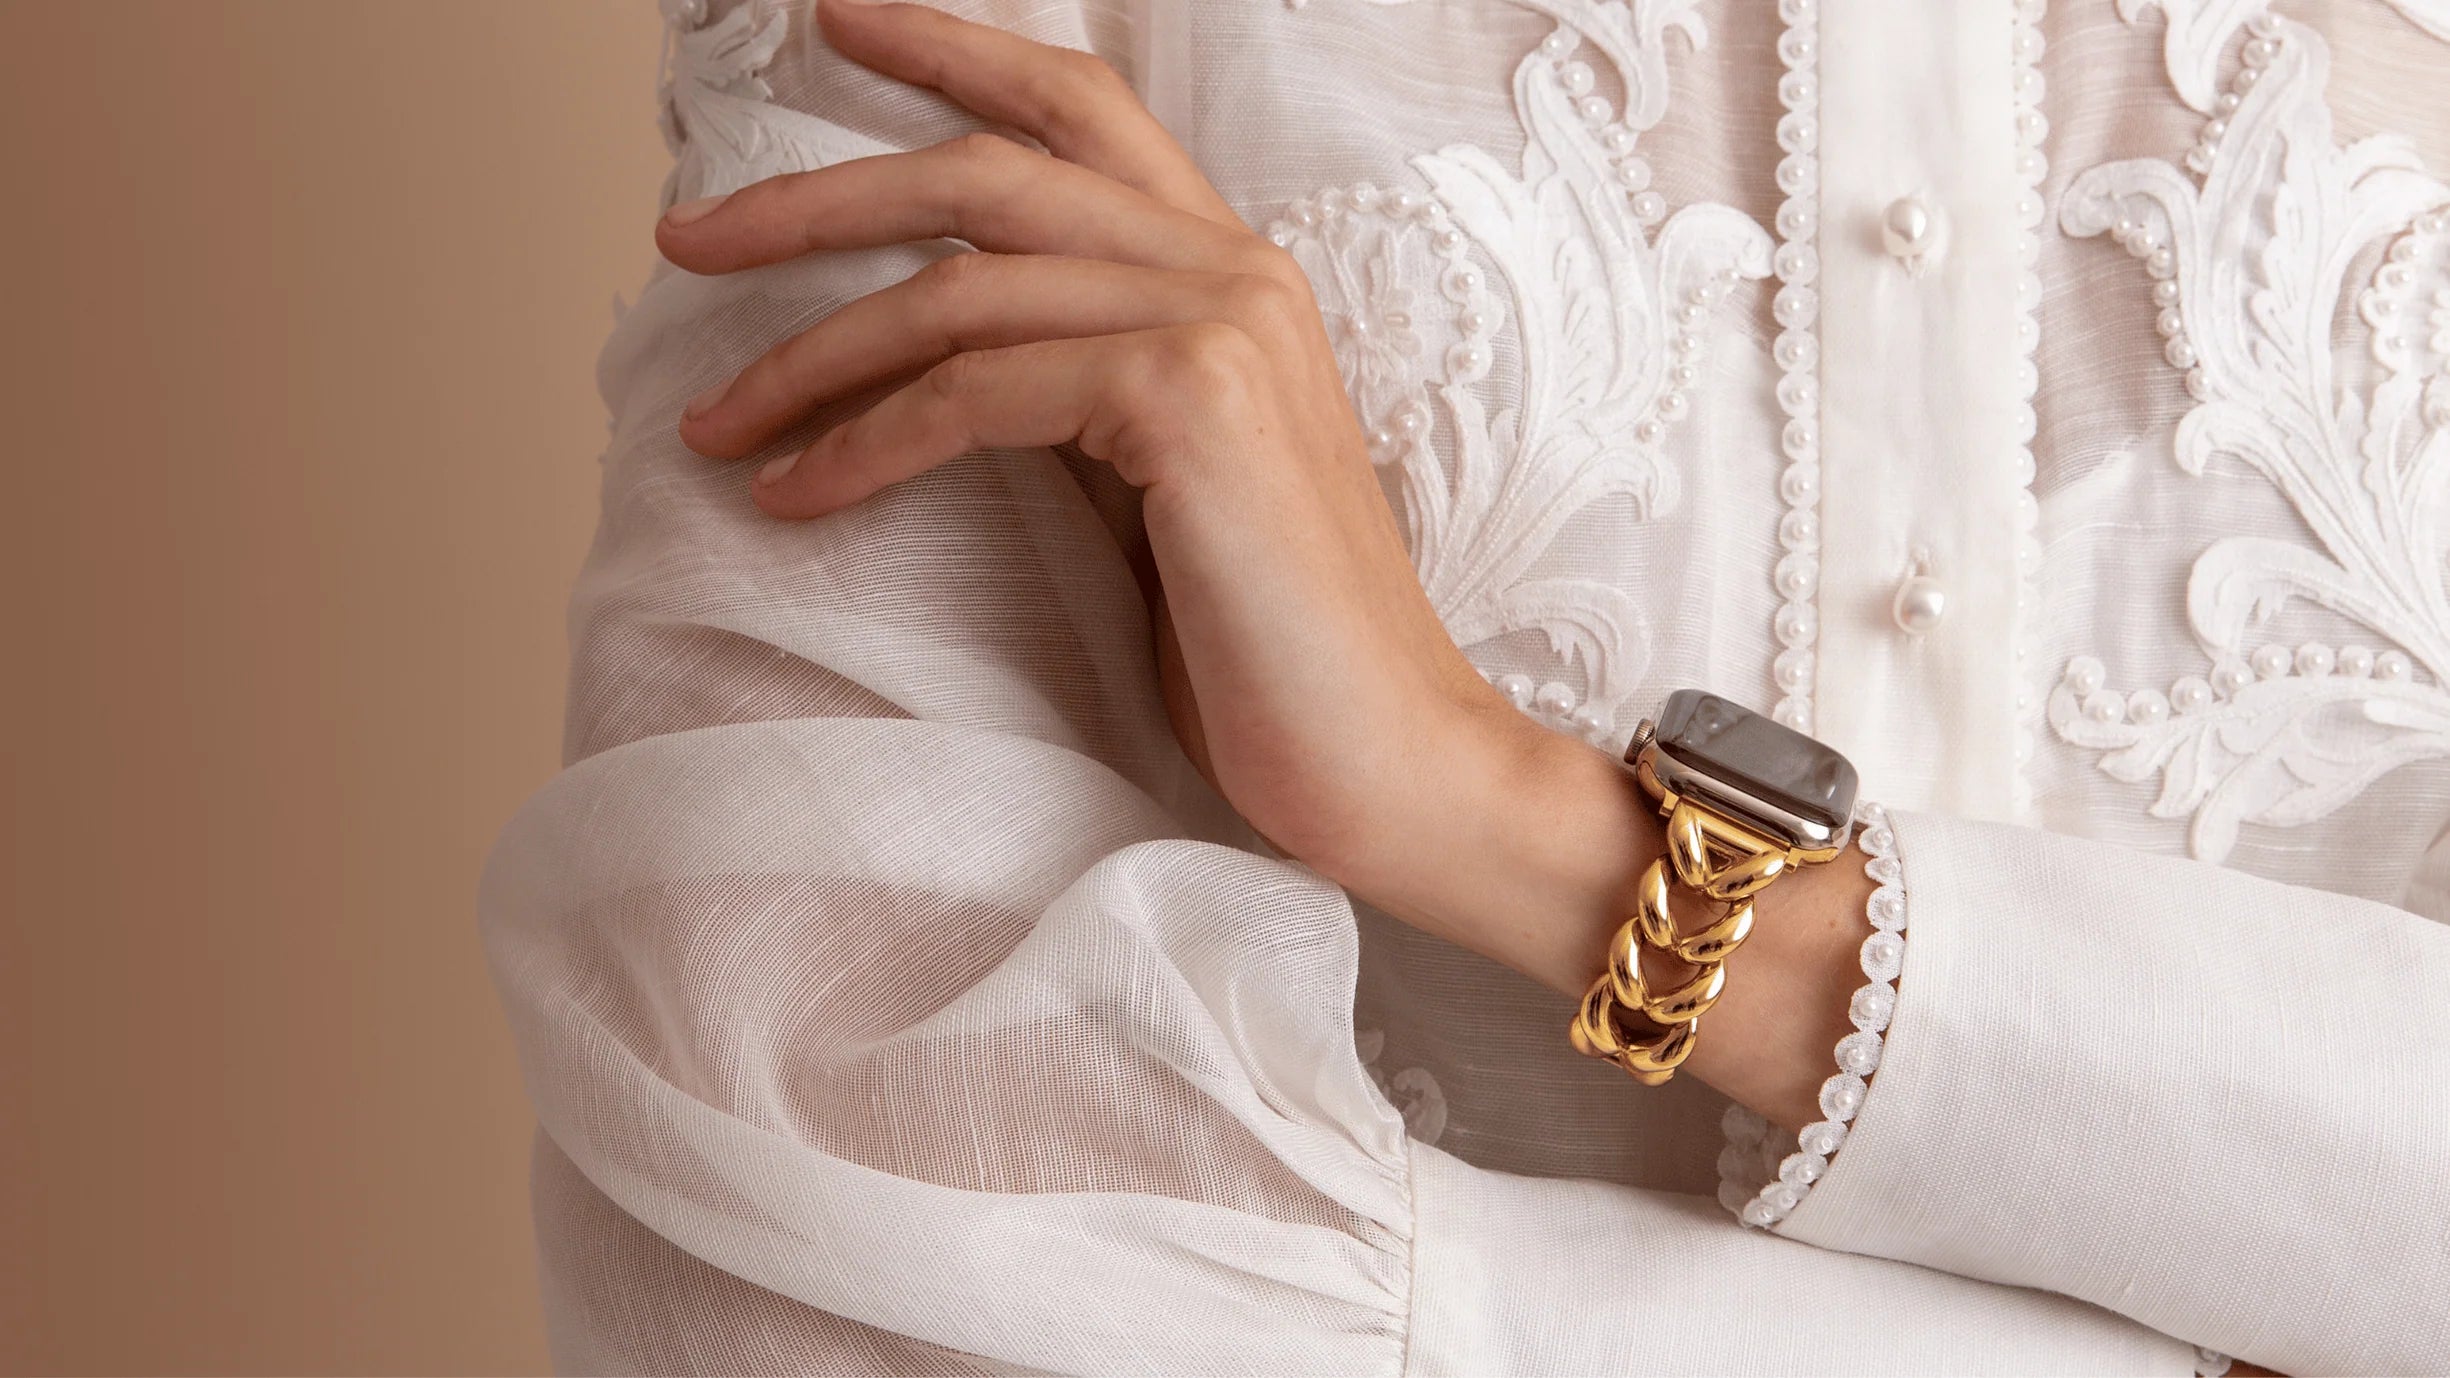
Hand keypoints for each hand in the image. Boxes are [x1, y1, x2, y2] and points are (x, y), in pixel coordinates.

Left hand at [657, 0, 1872, 1131]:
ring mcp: (1218, 326)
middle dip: (815, 198)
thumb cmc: (1273, 648)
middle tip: (685, 238)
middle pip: (987, 171)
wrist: (1393, 756)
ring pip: (957, 288)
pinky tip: (794, 495)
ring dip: (806, 357)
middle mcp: (1234, 270)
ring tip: (711, 423)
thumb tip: (934, 359)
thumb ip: (1083, 389)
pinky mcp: (1187, 403)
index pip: (1081, 111)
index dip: (955, 50)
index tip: (835, 21)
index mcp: (1234, 273)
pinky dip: (862, 442)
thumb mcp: (1164, 483)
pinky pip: (973, 392)